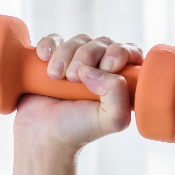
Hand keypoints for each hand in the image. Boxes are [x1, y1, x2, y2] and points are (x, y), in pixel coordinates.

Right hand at [12, 33, 143, 155]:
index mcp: (121, 81)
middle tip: (74, 78)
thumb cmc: (80, 130)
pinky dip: (49, 45)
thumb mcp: (112, 120)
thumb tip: (95, 69)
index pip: (131, 52)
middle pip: (103, 42)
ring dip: (65, 54)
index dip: (121, 52)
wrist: (43, 134)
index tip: (107, 66)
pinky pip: (54, 39)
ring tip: (56, 77)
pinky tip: (44, 59)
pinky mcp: (53, 59)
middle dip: (88, 55)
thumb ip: (118, 95)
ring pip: (79, 40)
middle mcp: (102, 69)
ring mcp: (77, 62)